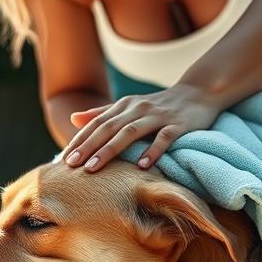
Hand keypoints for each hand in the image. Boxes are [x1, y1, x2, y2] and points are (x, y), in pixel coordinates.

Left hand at [61, 83, 223, 171]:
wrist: (198, 93)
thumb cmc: (158, 106)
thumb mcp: (128, 107)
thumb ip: (102, 113)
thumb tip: (74, 118)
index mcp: (123, 106)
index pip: (96, 124)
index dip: (79, 140)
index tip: (62, 159)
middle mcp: (137, 109)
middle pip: (108, 128)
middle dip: (88, 147)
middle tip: (71, 165)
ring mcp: (158, 116)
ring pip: (130, 132)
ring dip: (110, 150)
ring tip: (94, 168)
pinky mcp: (178, 124)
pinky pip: (164, 138)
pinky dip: (153, 151)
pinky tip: (142, 166)